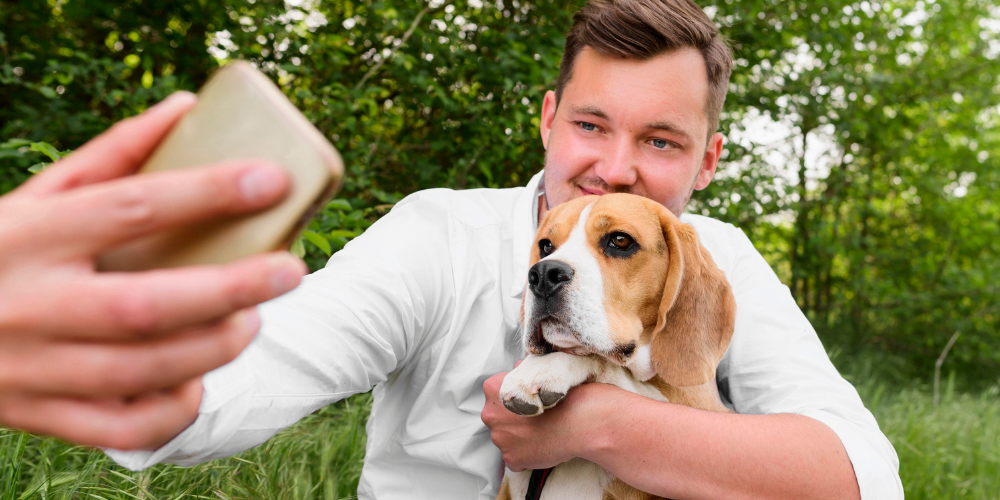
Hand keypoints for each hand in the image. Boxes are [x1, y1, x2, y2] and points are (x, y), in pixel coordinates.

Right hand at [0, 92, 306, 449]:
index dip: (208, 192)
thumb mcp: (39, 195)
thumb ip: (111, 155)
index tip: (272, 180)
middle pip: (145, 305)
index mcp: (27, 234)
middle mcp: (26, 303)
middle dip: (232, 289)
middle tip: (290, 270)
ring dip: (214, 348)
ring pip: (140, 371)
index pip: (131, 207)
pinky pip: (120, 429)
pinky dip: (173, 410)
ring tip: (252, 321)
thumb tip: (185, 109)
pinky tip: (198, 380)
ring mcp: (29, 368)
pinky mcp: (37, 414)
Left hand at [481, 364, 614, 471]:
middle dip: (511, 420)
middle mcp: (489, 414)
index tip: (527, 402)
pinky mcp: (511, 458)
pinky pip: (515, 457)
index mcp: (492, 389)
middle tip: (534, 419)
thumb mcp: (538, 371)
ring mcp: (499, 439)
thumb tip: (517, 367)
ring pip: (505, 439)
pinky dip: (525, 454)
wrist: (578, 420)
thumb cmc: (561, 393)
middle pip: (497, 418)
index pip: (495, 394)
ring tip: (540, 433)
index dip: (513, 398)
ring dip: (518, 438)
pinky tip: (541, 446)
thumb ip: (521, 372)